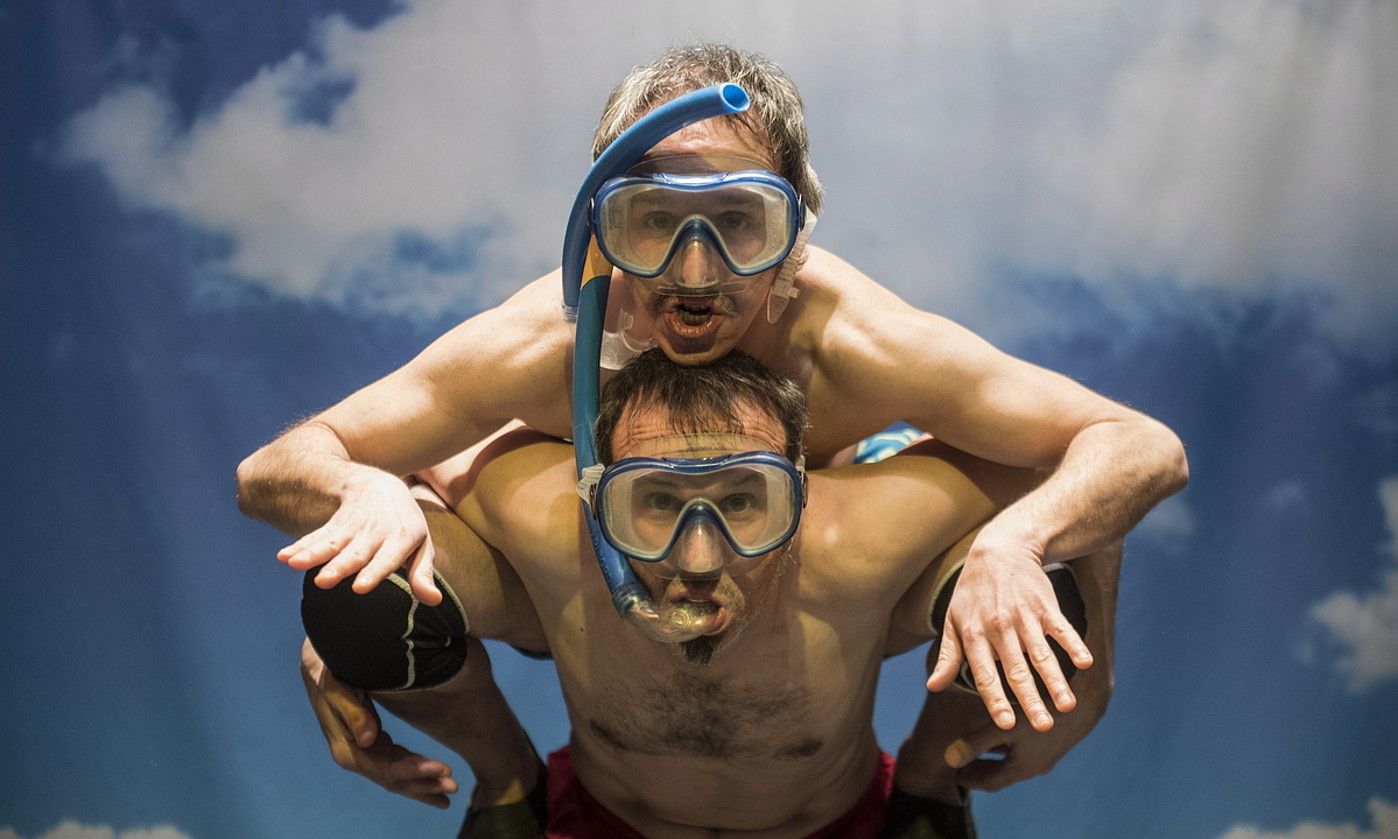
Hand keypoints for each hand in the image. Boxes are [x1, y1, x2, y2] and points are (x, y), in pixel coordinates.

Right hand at [278, 469, 440, 603]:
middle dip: (339, 567)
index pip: (388, 558)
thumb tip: (434, 601)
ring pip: (331, 542)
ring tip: (294, 564)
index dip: (374, 571)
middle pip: (355, 552)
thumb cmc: (405, 527)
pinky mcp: (334, 525)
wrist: (382, 487)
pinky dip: (300, 546)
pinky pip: (316, 536)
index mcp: (401, 538)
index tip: (359, 587)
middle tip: (322, 582)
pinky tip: (283, 557)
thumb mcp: (421, 546)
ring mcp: (352, 527)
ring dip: (312, 553)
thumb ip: (423, 574)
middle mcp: (375, 532)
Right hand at [300, 638, 458, 807]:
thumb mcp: (337, 689)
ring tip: (450, 789)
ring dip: (424, 782)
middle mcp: (356, 757)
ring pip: (397, 775)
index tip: (441, 769)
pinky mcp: (372, 744)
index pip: (386, 769)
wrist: (320, 669)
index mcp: (347, 750)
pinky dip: (416, 770)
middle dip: (425, 784)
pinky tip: (434, 776)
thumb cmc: (330, 676)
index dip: (414, 771)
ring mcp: (365, 752)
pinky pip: (397, 763)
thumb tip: (369, 739)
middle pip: (394, 779)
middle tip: (454, 787)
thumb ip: (353, 714)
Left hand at [927, 544, 1091, 731]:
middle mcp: (1000, 627)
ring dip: (1056, 680)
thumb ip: (948, 656)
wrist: (1000, 550)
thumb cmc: (972, 592)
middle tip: (1043, 727)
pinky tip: (1086, 663)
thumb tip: (933, 687)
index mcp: (975, 634)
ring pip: (1042, 654)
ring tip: (1068, 705)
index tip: (1007, 724)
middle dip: (1031, 699)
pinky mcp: (1046, 606)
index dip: (995, 699)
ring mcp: (1025, 616)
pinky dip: (1074, 644)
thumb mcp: (953, 620)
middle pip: (1017, 670)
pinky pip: (1062, 628)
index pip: (985, 673)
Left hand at [944, 664, 1109, 790]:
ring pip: (1015, 755)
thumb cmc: (1042, 711)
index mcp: (1024, 768)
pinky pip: (1028, 743)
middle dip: (981, 767)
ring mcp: (1049, 751)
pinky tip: (1005, 723)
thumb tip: (949, 760)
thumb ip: (975, 744)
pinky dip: (1012, 739)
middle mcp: (1038, 764)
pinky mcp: (1056, 735)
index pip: (991, 782)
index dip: (970, 779)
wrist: (1086, 696)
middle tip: (961, 762)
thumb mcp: (1004, 727)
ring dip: (997, 752)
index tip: (954, 775)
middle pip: (1002, 771)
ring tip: (979, 744)